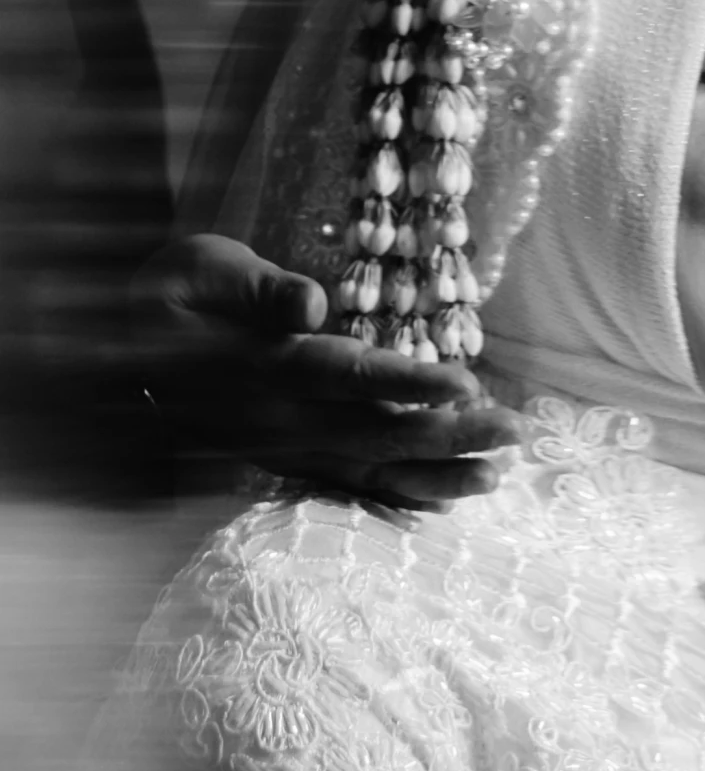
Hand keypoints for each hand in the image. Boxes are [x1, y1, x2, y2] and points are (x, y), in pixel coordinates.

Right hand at [133, 234, 519, 508]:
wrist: (123, 345)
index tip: (463, 385)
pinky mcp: (285, 460)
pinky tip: (448, 502)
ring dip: (435, 474)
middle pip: (371, 432)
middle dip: (448, 435)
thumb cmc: (178, 291)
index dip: (403, 383)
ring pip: (366, 468)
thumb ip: (256, 287)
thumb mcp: (203, 267)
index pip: (342, 376)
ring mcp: (280, 448)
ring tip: (497, 476)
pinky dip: (397, 496)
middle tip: (515, 432)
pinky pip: (346, 486)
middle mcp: (274, 418)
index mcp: (259, 365)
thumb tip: (309, 303)